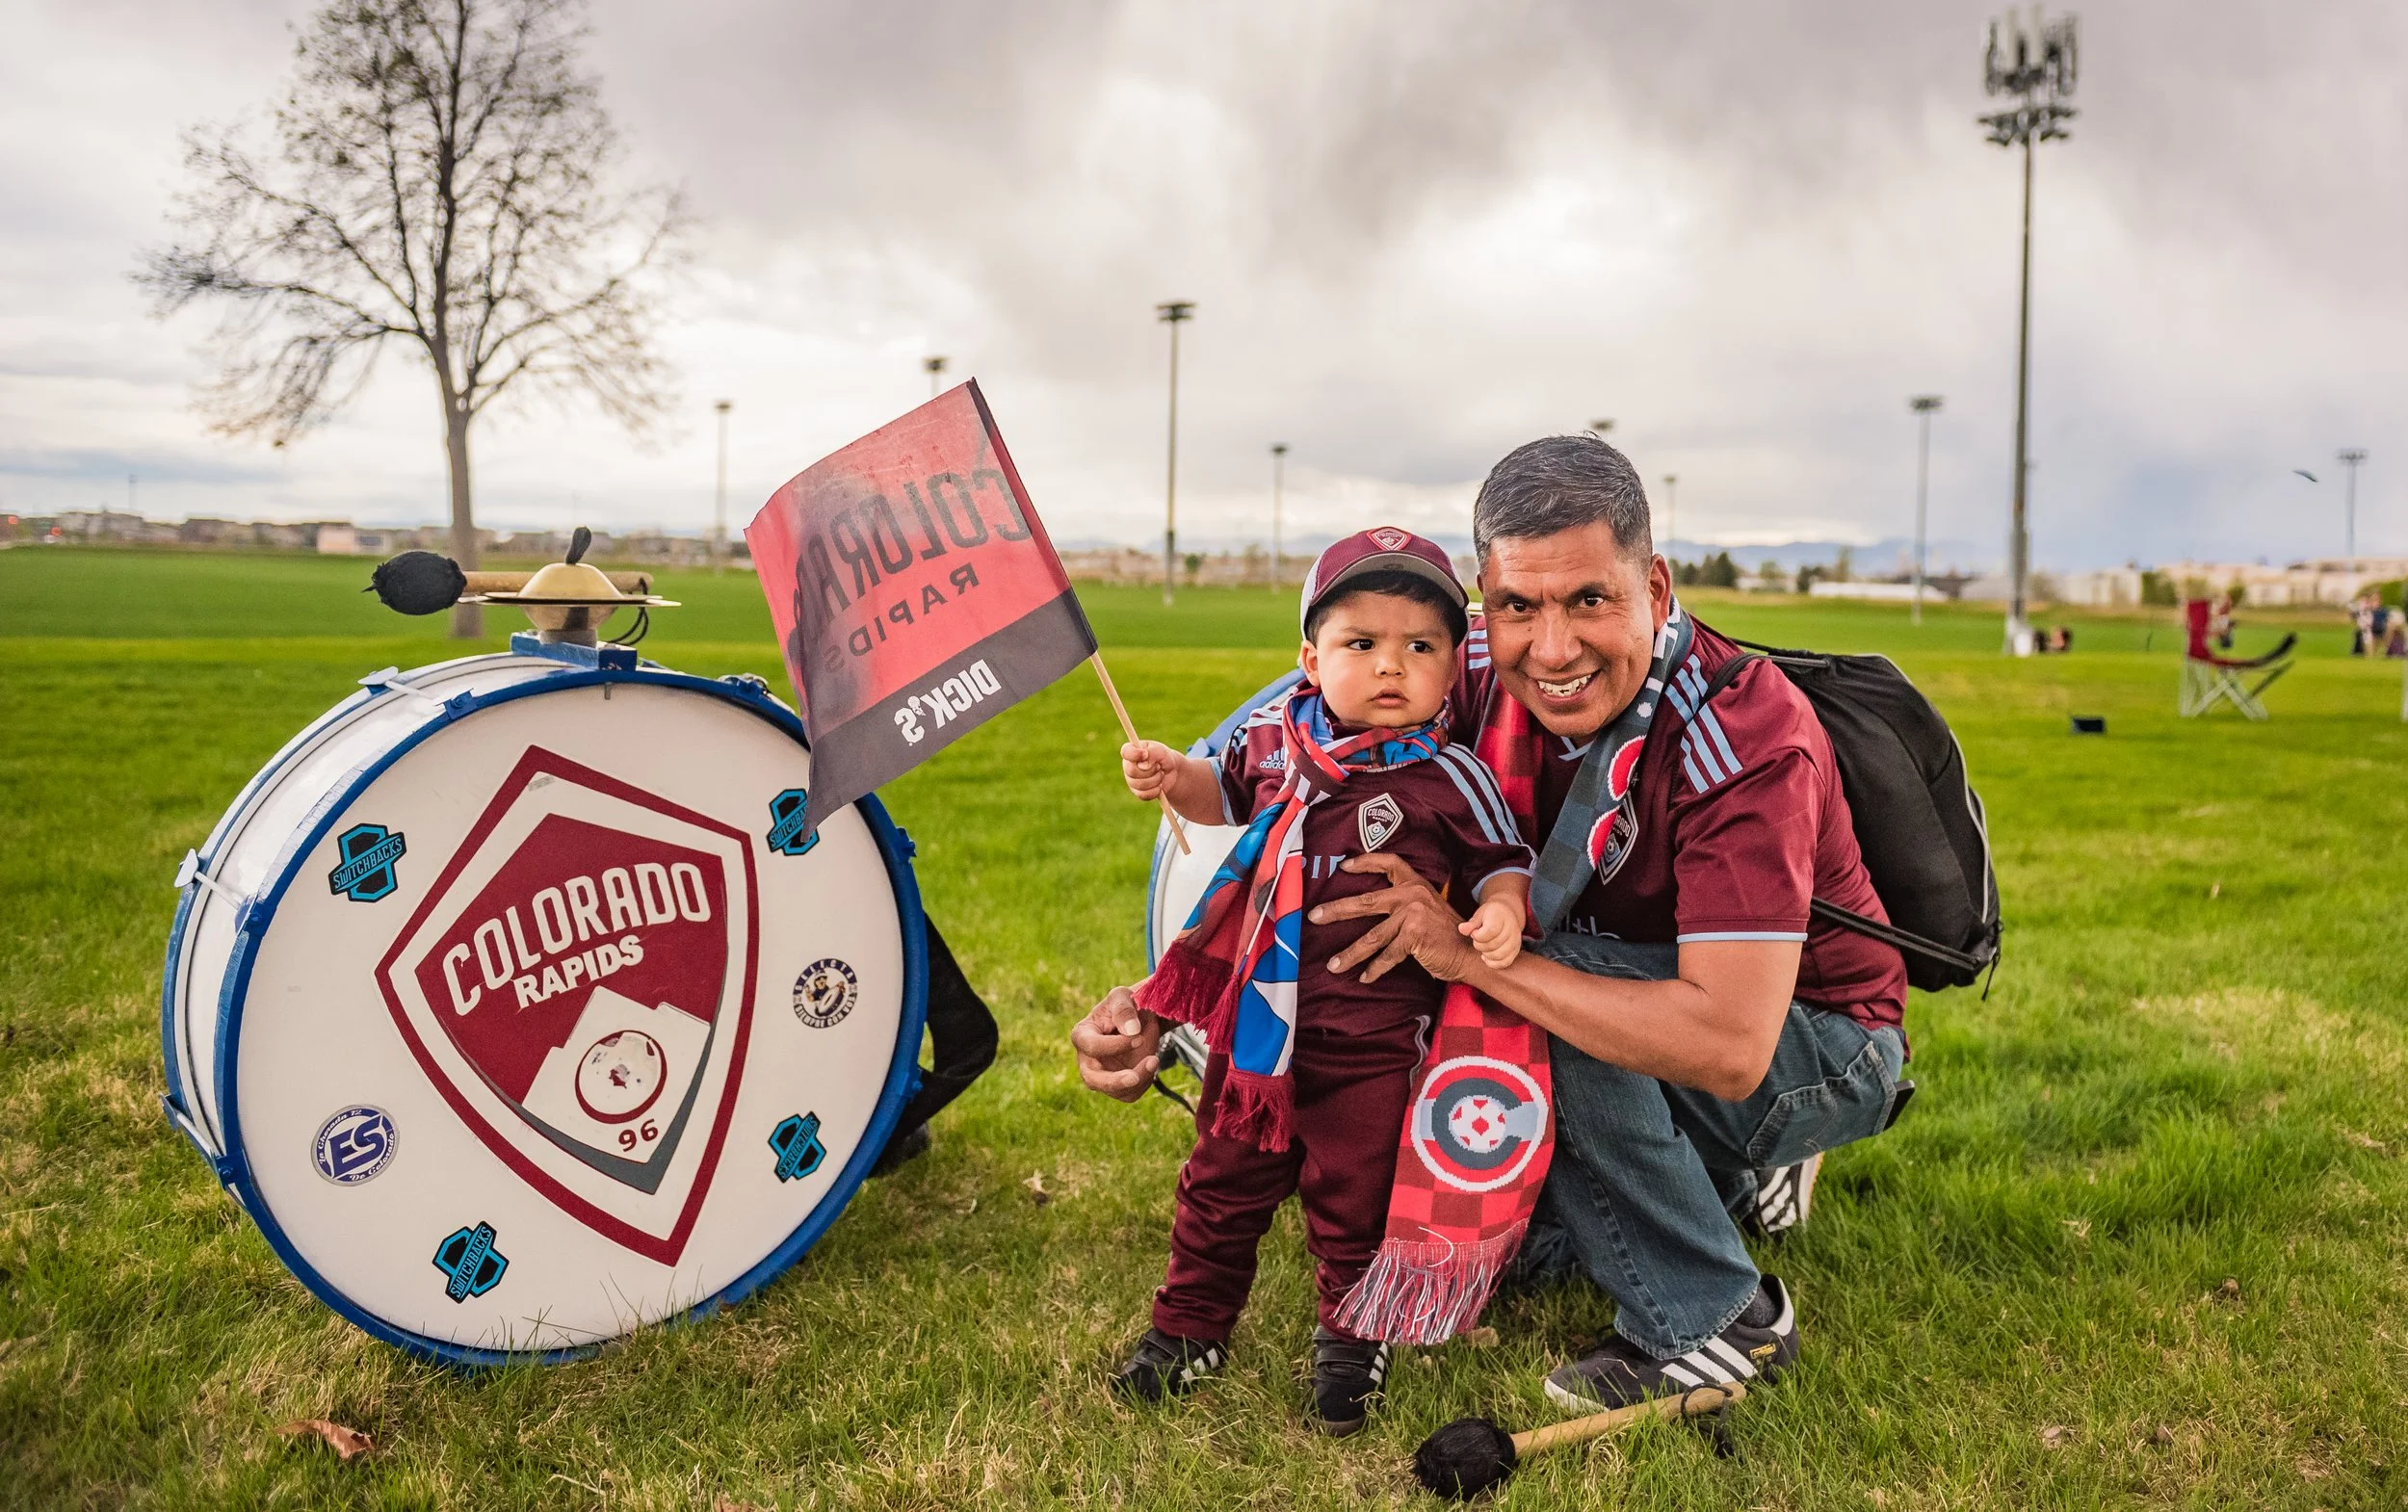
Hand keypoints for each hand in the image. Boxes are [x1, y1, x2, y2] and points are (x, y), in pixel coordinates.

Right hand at [1071, 985, 1161, 1102]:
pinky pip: (1130, 1094)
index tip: (1138, 1036)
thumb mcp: (1123, 997)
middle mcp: (1087, 1060)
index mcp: (1082, 1035)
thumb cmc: (1126, 1005)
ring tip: (1154, 1060)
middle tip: (1135, 1078)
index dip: (1115, 1045)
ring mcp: (1101, 1076)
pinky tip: (1151, 1063)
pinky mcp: (1117, 1087)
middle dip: (1115, 1081)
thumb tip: (1131, 1031)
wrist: (1140, 1018)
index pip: (1091, 1046)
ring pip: (1116, 1091)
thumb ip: (1124, 1010)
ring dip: (1139, 1079)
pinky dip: (1145, 1081)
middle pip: (1092, 1080)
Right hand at [1121, 740, 1182, 801]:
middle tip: (1159, 766)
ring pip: (1140, 784)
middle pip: (1132, 771)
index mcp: (1131, 751)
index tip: (1145, 754)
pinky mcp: (1137, 792)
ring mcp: (1131, 780)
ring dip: (1156, 780)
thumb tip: (1142, 766)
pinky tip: (1159, 785)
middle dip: (1151, 770)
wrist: (1172, 772)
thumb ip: (1151, 753)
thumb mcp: (1160, 750)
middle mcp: (1128, 765)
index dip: (1134, 754)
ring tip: (1161, 774)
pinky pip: (1143, 794)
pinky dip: (1156, 790)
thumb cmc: (1163, 757)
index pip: (1125, 752)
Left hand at [1307, 852, 1480, 983]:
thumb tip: (1367, 908)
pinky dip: (1375, 969)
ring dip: (1351, 953)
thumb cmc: (1446, 934)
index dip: (1365, 862)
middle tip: (1314, 917)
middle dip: (1337, 910)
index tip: (1343, 866)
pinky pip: (1388, 955)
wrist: (1472, 953)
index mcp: (1415, 884)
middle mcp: (1413, 894)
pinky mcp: (1415, 935)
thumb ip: (1403, 903)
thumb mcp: (1427, 908)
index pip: (1389, 863)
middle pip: (1366, 901)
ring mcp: (1414, 914)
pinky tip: (1364, 978)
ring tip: (1334, 965)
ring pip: (1373, 936)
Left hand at [1462, 897, 1524, 968]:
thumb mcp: (1479, 914)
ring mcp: (1516, 941)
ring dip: (1486, 954)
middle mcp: (1512, 929)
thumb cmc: (1490, 915)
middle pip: (1493, 945)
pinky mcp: (1516, 951)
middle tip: (1477, 939)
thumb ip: (1471, 923)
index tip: (1474, 933)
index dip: (1478, 935)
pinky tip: (1486, 956)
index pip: (1491, 931)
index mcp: (1501, 916)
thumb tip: (1461, 929)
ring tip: (1483, 946)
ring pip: (1499, 955)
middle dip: (1479, 945)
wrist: (1506, 915)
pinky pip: (1504, 963)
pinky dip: (1493, 963)